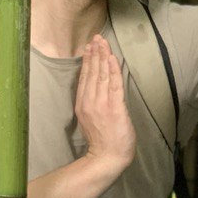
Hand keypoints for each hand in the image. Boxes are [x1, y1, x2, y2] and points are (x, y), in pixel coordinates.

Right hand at [75, 35, 135, 172]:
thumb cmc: (102, 144)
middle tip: (96, 38)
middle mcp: (90, 101)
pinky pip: (114, 84)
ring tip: (103, 42)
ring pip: (102, 74)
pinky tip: (112, 57)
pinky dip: (113, 69)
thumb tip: (96, 93)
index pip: (85, 78)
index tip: (88, 48)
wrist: (107, 158)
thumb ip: (91, 106)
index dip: (87, 61)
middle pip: (93, 72)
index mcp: (82, 105)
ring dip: (103, 56)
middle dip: (95, 53)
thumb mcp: (90, 121)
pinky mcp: (115, 107)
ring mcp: (102, 103)